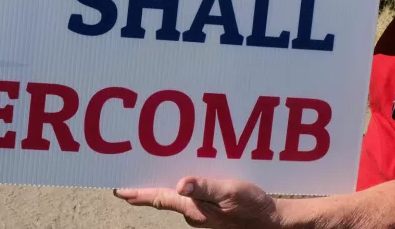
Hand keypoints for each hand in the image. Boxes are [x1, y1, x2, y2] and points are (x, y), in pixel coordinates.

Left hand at [115, 176, 278, 228]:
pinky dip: (183, 188)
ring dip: (164, 187)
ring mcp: (204, 214)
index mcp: (196, 209)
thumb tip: (179, 184)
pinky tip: (185, 179)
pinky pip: (192, 198)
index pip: (160, 199)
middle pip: (165, 198)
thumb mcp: (231, 192)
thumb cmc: (253, 207)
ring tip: (151, 173)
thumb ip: (205, 187)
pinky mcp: (213, 212)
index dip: (139, 194)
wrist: (273, 222)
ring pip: (178, 198)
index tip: (120, 190)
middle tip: (130, 179)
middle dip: (147, 190)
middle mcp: (195, 213)